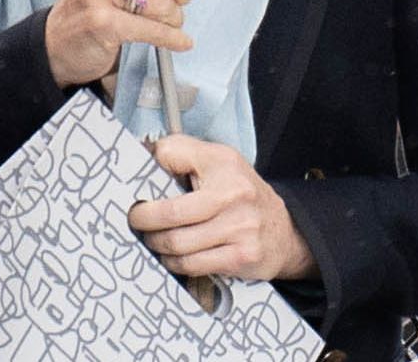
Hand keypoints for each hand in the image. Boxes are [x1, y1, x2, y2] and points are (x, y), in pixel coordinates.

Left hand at [130, 136, 315, 280]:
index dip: (146, 174)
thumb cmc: (240, 193)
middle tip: (136, 222)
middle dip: (143, 220)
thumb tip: (140, 154)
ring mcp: (239, 227)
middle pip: (169, 213)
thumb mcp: (217, 161)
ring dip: (157, 245)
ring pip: (177, 244)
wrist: (284, 230)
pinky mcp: (241, 256)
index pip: (170, 156)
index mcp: (223, 162)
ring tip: (155, 240)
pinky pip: (192, 265)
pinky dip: (176, 263)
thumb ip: (180, 153)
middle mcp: (233, 194)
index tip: (134, 190)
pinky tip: (174, 256)